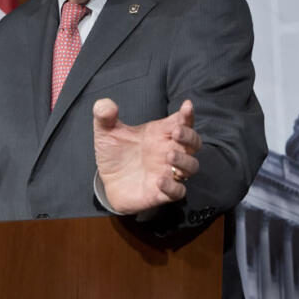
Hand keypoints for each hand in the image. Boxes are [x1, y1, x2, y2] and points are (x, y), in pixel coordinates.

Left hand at [93, 98, 201, 214]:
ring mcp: (168, 173)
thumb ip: (104, 115)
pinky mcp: (162, 193)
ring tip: (169, 155)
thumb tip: (105, 105)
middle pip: (193, 143)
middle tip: (177, 132)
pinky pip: (178, 191)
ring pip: (191, 166)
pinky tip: (160, 180)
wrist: (107, 182)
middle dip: (189, 136)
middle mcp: (169, 151)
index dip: (187, 114)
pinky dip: (173, 187)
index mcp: (161, 133)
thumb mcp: (106, 132)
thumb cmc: (114, 154)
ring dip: (184, 160)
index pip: (182, 121)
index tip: (186, 106)